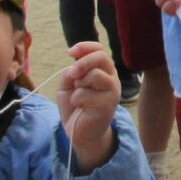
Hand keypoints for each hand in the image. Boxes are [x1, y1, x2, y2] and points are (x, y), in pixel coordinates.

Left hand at [56, 41, 119, 169]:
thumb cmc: (76, 107)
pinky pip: (86, 93)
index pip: (99, 50)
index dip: (85, 47)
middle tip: (72, 75)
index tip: (70, 52)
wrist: (80, 132)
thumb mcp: (68, 85)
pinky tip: (80, 107)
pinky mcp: (108, 105)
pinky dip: (77, 99)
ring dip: (79, 85)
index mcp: (103, 71)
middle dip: (82, 63)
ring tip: (78, 96)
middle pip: (101, 57)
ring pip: (94, 75)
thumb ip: (71, 72)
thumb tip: (74, 67)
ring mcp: (112, 91)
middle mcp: (111, 78)